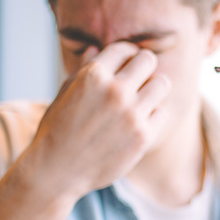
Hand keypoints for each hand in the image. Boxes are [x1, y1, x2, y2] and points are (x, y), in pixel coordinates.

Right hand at [27, 42, 170, 198]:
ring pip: (162, 84)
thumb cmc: (57, 130)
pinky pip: (163, 113)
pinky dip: (154, 117)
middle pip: (148, 60)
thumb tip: (95, 48)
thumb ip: (83, 69)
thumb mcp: (64, 94)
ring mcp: (131, 113)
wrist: (56, 171)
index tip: (125, 66)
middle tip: (138, 81)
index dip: (126, 56)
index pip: (124, 49)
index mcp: (93, 75)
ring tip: (143, 100)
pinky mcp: (143, 136)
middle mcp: (114, 90)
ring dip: (154, 89)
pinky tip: (140, 123)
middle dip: (143, 68)